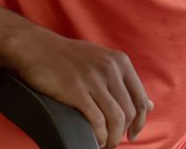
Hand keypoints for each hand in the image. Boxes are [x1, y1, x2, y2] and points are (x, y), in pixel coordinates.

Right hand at [8, 30, 152, 147]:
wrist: (36, 47)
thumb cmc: (68, 57)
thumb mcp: (102, 61)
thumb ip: (125, 82)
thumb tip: (149, 105)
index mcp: (120, 62)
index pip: (140, 99)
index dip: (140, 122)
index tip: (133, 134)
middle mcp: (110, 69)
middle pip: (128, 112)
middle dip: (123, 132)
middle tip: (113, 141)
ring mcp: (93, 79)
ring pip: (115, 119)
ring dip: (112, 137)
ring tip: (105, 144)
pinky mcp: (76, 90)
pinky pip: (96, 120)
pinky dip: (98, 135)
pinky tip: (94, 139)